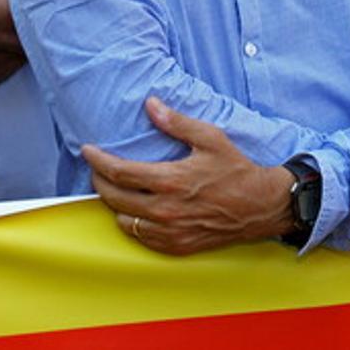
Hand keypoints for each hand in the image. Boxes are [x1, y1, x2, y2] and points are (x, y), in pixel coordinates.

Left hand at [82, 98, 293, 254]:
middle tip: (95, 167)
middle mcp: (166, 210)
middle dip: (97, 180)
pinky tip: (132, 210)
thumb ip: (176, 122)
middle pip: (113, 197)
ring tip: (113, 187)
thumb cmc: (235, 170)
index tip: (87, 150)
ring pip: (123, 220)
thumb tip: (150, 104)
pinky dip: (131, 223)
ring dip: (113, 203)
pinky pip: (141, 238)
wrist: (262, 207)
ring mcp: (171, 231)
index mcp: (170, 181)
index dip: (97, 160)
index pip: (118, 172)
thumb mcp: (209, 137)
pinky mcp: (177, 246)